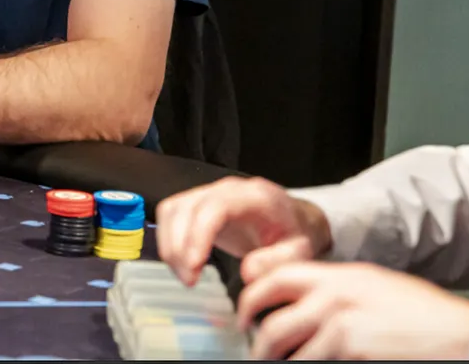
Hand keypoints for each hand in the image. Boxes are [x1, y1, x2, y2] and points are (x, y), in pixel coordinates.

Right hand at [154, 176, 331, 285]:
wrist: (293, 219)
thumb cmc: (294, 233)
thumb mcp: (299, 250)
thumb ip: (278, 261)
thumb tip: (247, 272)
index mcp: (253, 196)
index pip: (214, 207)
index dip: (198, 235)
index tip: (194, 266)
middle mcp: (226, 188)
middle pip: (187, 207)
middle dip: (180, 246)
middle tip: (189, 280)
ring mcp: (208, 192)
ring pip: (173, 210)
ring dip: (171, 244)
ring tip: (186, 275)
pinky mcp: (197, 202)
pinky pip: (171, 214)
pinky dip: (168, 239)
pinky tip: (181, 263)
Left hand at [239, 261, 468, 358]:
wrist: (461, 334)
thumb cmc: (424, 314)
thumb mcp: (374, 286)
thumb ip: (336, 289)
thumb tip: (302, 302)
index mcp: (339, 276)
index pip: (277, 277)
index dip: (252, 297)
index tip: (247, 315)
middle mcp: (335, 297)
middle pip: (274, 321)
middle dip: (258, 343)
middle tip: (255, 352)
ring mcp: (343, 328)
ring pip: (290, 352)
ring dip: (280, 361)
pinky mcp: (352, 352)